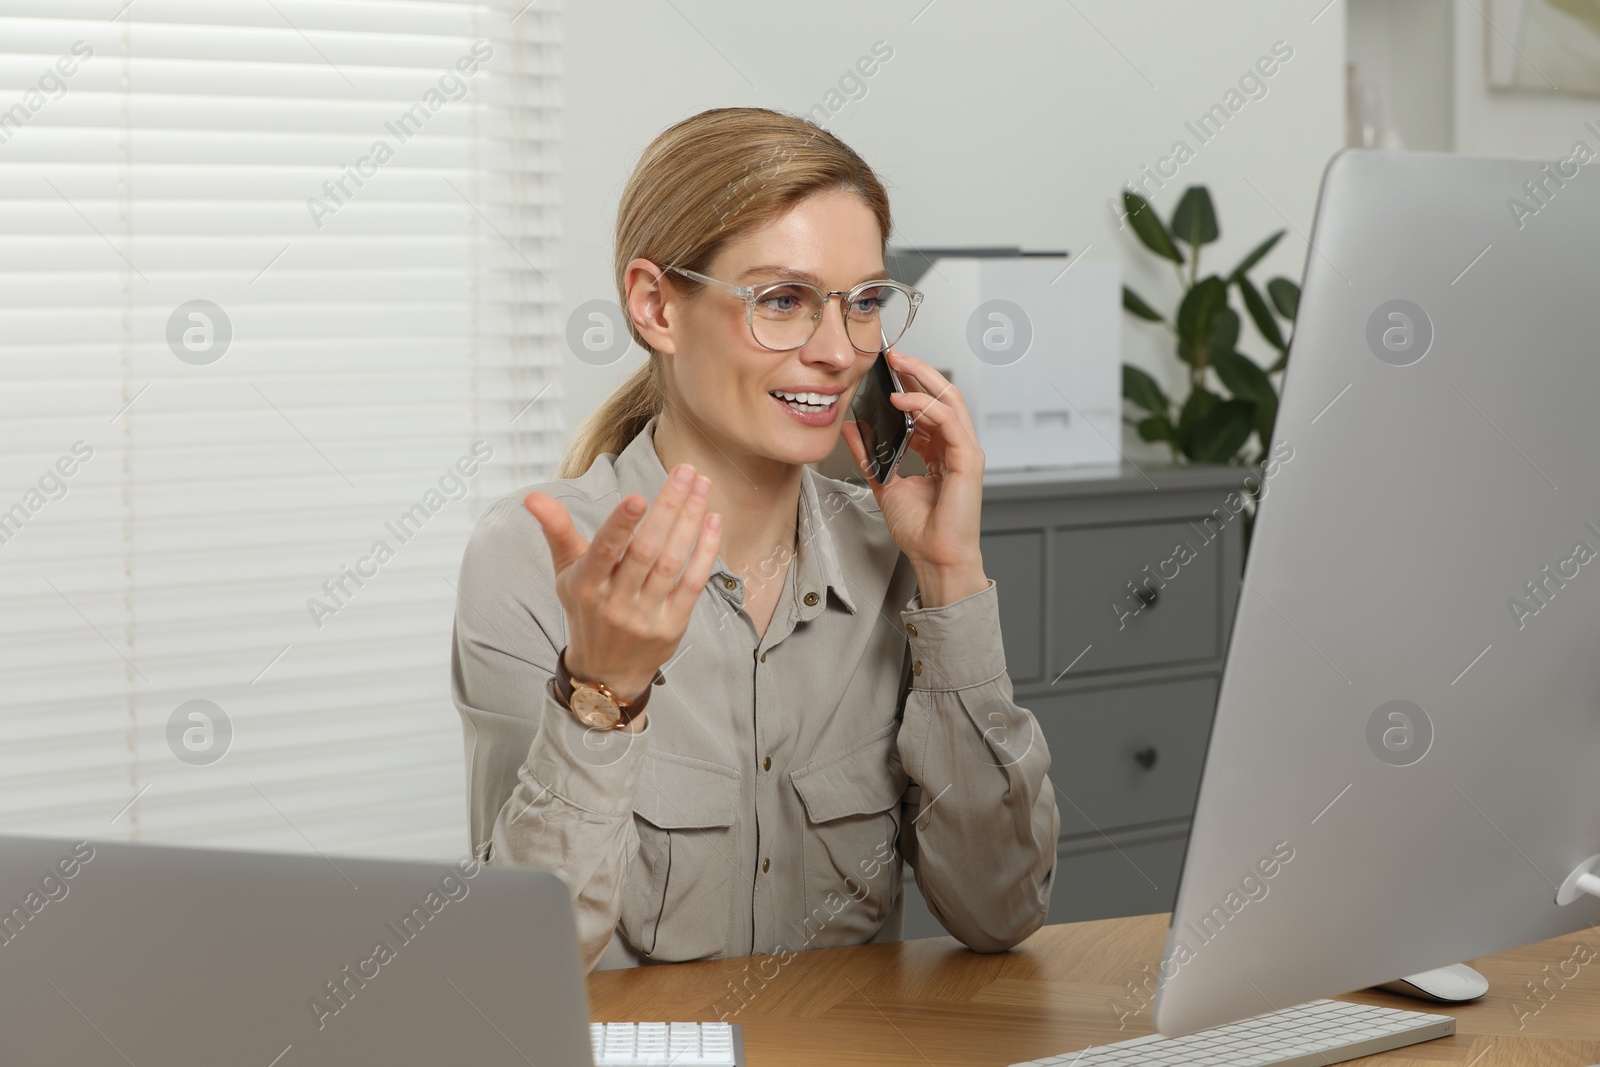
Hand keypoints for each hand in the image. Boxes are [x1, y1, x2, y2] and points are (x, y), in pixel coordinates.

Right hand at [524, 464, 719, 728]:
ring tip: (703, 486)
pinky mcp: (672, 625)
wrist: (606, 671)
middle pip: (646, 550)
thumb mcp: (566, 572)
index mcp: (586, 585)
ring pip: (672, 562)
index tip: (639, 496)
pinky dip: (705, 551)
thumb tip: (532, 496)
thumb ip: (556, 531)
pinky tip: (713, 521)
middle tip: (687, 471)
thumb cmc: (586, 609)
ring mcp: (645, 615)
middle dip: (668, 507)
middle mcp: (615, 602)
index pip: (604, 551)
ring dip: (690, 521)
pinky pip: (692, 583)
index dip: (621, 525)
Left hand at [840, 348, 987, 603]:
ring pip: (949, 400)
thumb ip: (870, 454)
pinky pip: (949, 422)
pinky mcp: (967, 460)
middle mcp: (955, 447)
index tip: (887, 371)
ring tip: (899, 365)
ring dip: (923, 379)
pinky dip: (926, 407)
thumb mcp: (885, 482)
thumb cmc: (920, 530)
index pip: (928, 407)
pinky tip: (903, 401)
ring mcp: (965, 452)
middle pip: (942, 396)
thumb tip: (852, 429)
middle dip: (918, 372)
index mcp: (940, 451)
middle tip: (894, 356)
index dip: (910, 386)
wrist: (934, 557)